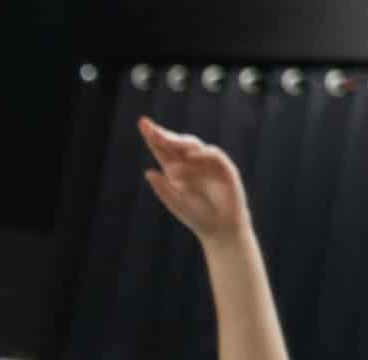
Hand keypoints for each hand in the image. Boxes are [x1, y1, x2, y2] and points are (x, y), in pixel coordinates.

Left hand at [139, 117, 250, 241]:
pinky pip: (213, 155)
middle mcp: (191, 163)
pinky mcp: (224, 168)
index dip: (153, 136)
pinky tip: (191, 154)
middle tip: (151, 128)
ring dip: (180, 142)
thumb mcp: (175, 203)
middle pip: (176, 144)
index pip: (162, 149)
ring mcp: (208, 164)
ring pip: (193, 146)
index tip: (143, 123)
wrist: (220, 228)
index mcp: (175, 170)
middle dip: (164, 135)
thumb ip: (163, 188)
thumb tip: (148, 172)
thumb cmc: (196, 216)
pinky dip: (202, 153)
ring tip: (165, 139)